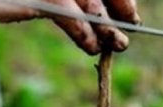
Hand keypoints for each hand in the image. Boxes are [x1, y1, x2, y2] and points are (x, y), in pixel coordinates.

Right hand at [0, 0, 140, 53]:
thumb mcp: (31, 3)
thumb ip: (60, 11)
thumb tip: (93, 33)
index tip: (130, 15)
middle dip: (119, 7)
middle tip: (132, 28)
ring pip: (87, 0)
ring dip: (105, 25)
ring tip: (117, 44)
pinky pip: (66, 11)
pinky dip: (82, 30)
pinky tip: (90, 46)